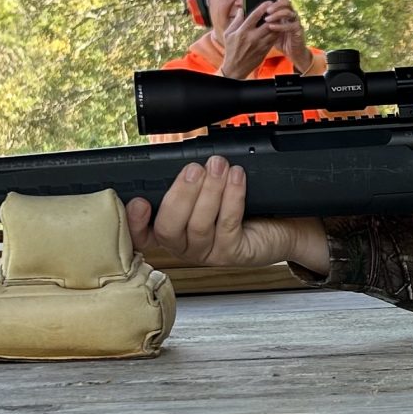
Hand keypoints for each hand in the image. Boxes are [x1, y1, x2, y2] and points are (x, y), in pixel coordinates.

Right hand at [127, 157, 331, 272]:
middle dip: (180, 195)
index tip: (140, 202)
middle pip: (168, 229)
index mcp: (171, 231)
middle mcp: (185, 246)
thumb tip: (182, 160)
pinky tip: (236, 177)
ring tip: (218, 166)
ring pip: (198, 226)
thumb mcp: (207, 193)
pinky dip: (232, 197)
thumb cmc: (238, 207)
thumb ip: (190, 182)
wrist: (277, 226)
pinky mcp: (232, 253)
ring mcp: (208, 253)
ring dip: (209, 191)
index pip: (143, 233)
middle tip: (194, 169)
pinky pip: (227, 224)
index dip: (135, 222)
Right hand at [215, 0, 300, 79]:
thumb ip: (236, 21)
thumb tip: (240, 9)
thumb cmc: (231, 49)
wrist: (235, 67)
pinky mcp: (264, 51)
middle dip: (274, 15)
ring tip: (279, 17)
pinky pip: (273, 40)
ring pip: (273, 32)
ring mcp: (260, 45)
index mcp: (242, 32)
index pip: (255, 16)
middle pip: (267, 23)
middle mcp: (252, 37)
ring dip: (277, 24)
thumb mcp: (228, 34)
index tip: (268, 2)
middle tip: (277, 9)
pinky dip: (276, 33)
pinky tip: (278, 28)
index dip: (263, 7)